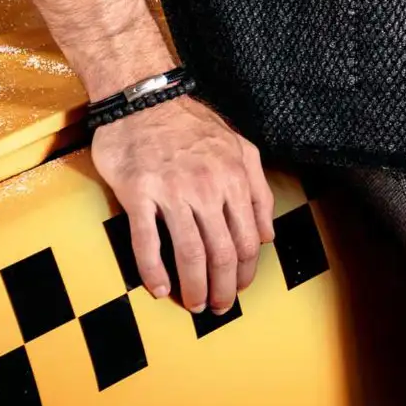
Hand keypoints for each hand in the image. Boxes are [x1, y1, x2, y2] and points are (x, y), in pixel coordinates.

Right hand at [91, 95, 274, 314]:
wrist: (144, 98)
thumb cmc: (191, 124)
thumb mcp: (240, 147)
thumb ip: (257, 190)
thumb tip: (267, 234)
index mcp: (235, 178)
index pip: (247, 238)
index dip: (245, 271)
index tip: (239, 288)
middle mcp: (208, 187)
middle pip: (221, 252)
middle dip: (222, 287)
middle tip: (217, 307)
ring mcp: (172, 192)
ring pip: (189, 252)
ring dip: (192, 286)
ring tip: (191, 304)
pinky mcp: (138, 194)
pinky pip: (146, 242)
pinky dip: (153, 270)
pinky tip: (158, 288)